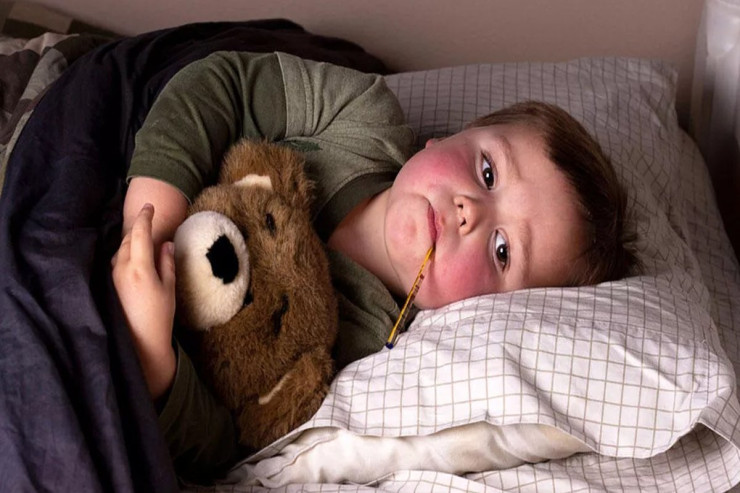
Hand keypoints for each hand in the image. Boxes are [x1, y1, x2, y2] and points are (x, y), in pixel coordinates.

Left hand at [112, 203, 176, 399]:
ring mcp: (112, 277)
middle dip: (137, 225)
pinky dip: (124, 251)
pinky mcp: (109, 285)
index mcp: (140, 267)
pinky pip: (116, 260)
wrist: (140, 342)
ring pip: (120, 249)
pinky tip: (132, 254)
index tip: (149, 206)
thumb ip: (166, 263)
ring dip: (130, 238)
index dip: (145, 217)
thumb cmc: (159, 317)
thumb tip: (165, 243)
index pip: (140, 233)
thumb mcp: (169, 288)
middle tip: (146, 216)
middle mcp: (122, 269)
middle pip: (127, 238)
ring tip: (141, 233)